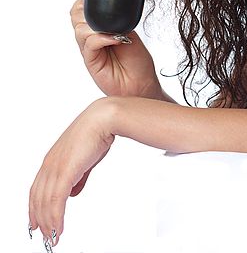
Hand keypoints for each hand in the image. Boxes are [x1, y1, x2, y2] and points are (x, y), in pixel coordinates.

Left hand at [28, 99, 114, 246]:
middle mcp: (49, 164)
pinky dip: (55, 216)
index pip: (37, 189)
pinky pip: (56, 200)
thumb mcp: (85, 158)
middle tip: (46, 236)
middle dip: (40, 219)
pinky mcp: (65, 171)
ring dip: (48, 222)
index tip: (36, 222)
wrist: (103, 118)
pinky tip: (58, 227)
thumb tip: (74, 193)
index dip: (35, 207)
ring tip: (53, 236)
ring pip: (45, 202)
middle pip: (37, 198)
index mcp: (52, 159)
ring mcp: (56, 167)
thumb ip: (78, 177)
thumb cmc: (97, 132)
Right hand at [70, 0, 162, 98]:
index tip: (99, 1)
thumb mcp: (130, 34)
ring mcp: (90, 51)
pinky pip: (89, 45)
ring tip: (114, 32)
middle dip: (87, 12)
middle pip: (76, 19)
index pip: (81, 12)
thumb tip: (111, 10)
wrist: (143, 84)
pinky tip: (115, 39)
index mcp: (98, 31)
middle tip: (104, 15)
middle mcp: (91, 40)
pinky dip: (101, 38)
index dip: (85, 4)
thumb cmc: (138, 62)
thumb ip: (117, 23)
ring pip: (80, 30)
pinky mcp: (91, 62)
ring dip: (96, 26)